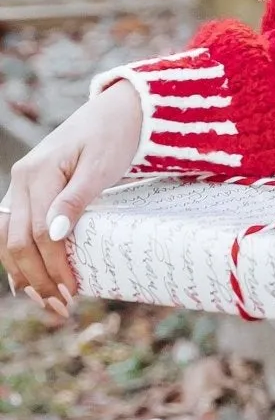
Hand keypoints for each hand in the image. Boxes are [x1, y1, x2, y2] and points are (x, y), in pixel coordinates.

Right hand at [0, 81, 143, 316]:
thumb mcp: (101, 166)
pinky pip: (13, 229)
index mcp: (37, 173)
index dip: (53, 266)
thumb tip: (53, 237)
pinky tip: (25, 282)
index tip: (72, 291)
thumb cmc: (114, 137)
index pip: (38, 232)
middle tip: (61, 307)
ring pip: (8, 238)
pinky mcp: (28, 191)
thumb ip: (76, 199)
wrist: (118, 113)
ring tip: (45, 302)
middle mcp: (21, 179)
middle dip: (37, 278)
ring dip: (23, 274)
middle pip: (17, 241)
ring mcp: (21, 185)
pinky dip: (18, 257)